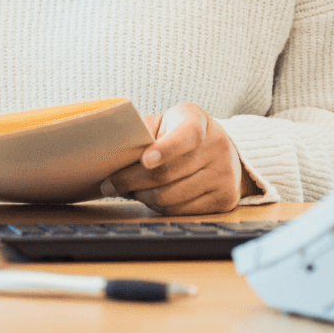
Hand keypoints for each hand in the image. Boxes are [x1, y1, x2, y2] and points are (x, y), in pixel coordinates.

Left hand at [100, 103, 248, 214]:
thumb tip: (112, 147)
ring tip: (130, 191)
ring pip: (171, 197)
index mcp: (198, 121)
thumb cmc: (182, 133)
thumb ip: (144, 130)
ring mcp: (223, 176)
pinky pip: (181, 211)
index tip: (145, 160)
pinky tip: (150, 198)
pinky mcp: (224, 200)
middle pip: (167, 173)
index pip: (185, 136)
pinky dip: (159, 208)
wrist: (224, 151)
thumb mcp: (167, 121)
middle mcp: (216, 147)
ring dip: (142, 197)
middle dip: (131, 181)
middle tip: (109, 184)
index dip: (165, 149)